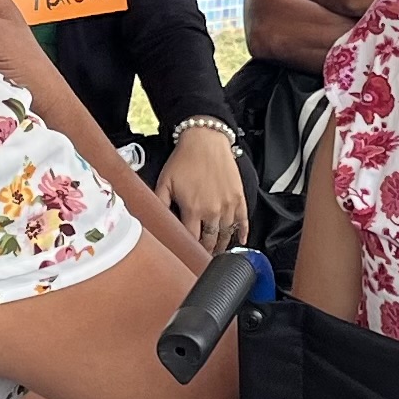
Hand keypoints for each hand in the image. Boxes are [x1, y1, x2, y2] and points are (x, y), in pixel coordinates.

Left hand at [156, 124, 249, 254]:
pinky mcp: (239, 198)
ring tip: (217, 252)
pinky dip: (242, 233)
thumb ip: (159, 204)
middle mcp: (212, 210)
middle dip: (206, 252)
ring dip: (222, 245)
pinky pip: (243, 221)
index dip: (188, 250)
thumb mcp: (164, 182)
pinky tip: (240, 241)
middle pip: (210, 241)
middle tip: (202, 258)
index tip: (187, 256)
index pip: (191, 240)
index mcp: (193, 209)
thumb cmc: (184, 159)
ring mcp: (228, 205)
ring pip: (226, 234)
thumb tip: (155, 221)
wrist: (205, 140)